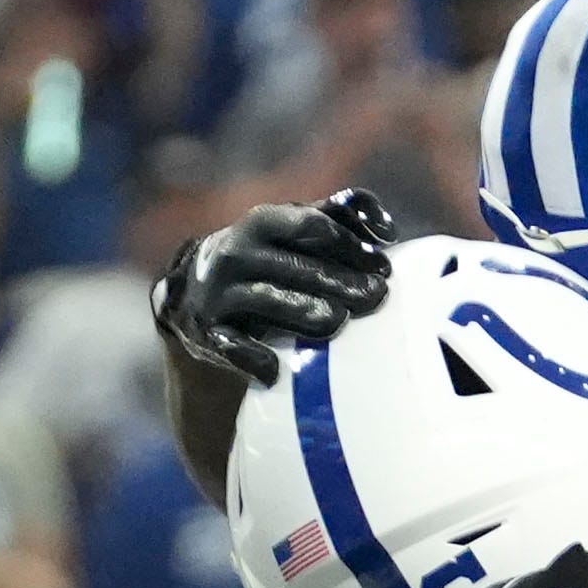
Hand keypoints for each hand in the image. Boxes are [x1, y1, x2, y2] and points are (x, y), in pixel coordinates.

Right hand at [154, 188, 394, 385]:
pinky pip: (232, 344)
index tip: (384, 266)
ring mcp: (220, 291)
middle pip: (294, 264)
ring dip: (303, 309)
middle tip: (377, 294)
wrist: (201, 289)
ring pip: (266, 297)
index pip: (311, 224)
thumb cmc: (272, 257)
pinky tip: (275, 367)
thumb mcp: (296, 230)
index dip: (351, 243)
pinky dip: (253, 355)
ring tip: (338, 319)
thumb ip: (339, 219)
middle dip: (339, 279)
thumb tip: (387, 229)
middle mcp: (237, 252)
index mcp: (264, 222)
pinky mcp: (211, 329)